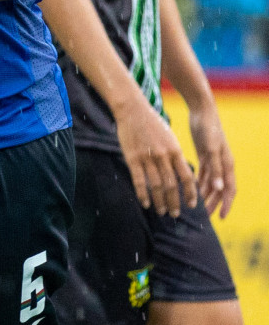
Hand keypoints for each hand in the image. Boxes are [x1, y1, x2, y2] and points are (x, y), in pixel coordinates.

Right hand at [113, 96, 198, 217]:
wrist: (133, 110)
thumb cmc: (152, 123)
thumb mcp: (170, 138)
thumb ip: (175, 155)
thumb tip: (181, 174)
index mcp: (175, 151)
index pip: (187, 177)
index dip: (190, 193)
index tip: (192, 205)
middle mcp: (163, 156)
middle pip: (172, 185)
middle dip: (175, 202)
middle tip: (175, 214)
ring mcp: (147, 158)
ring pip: (156, 185)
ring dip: (160, 201)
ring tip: (162, 211)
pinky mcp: (132, 158)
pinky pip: (139, 180)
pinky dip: (143, 194)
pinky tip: (145, 203)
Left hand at [187, 100, 235, 217]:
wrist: (202, 112)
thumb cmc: (209, 129)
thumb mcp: (211, 149)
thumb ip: (215, 168)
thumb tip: (220, 189)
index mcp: (227, 164)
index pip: (229, 190)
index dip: (226, 204)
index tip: (221, 218)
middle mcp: (222, 164)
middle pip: (219, 189)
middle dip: (214, 203)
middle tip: (204, 216)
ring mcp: (214, 160)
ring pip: (211, 183)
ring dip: (205, 194)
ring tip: (196, 207)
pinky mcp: (204, 155)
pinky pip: (204, 174)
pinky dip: (199, 183)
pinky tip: (191, 190)